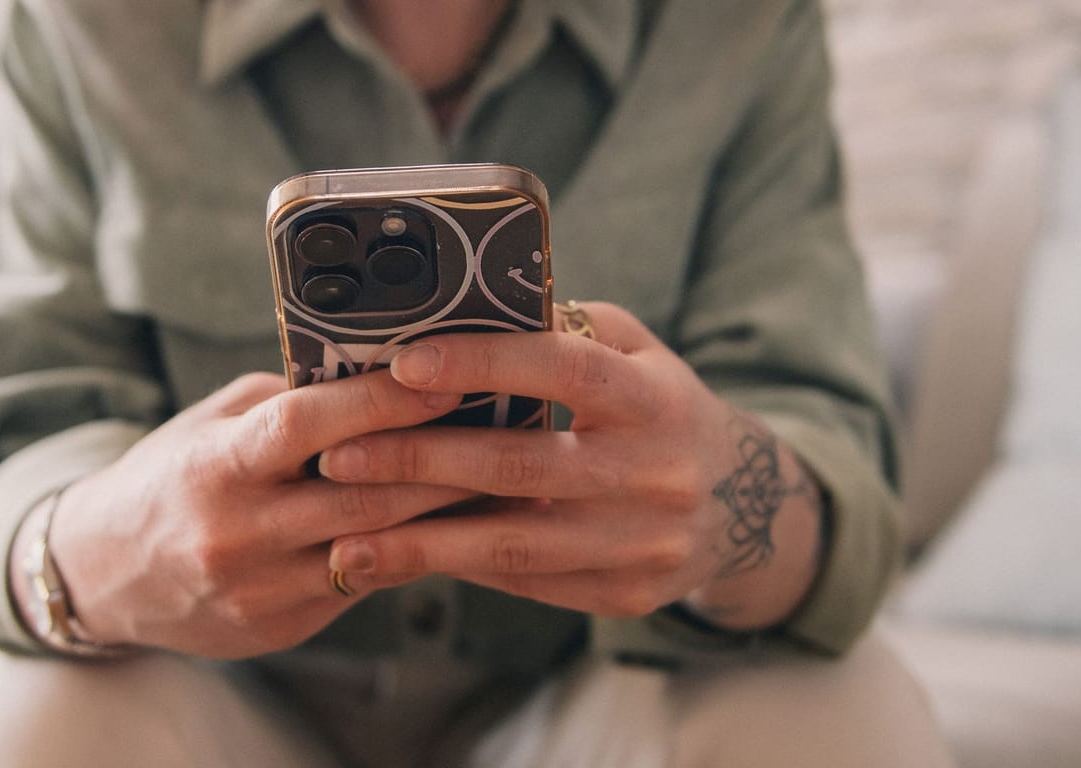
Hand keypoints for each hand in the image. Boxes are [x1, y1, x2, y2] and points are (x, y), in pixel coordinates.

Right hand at [36, 370, 474, 658]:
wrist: (103, 573)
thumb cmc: (172, 477)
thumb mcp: (212, 424)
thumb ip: (285, 403)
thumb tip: (376, 373)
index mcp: (215, 465)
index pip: (307, 426)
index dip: (381, 401)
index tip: (448, 376)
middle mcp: (236, 530)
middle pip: (360, 496)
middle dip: (442, 462)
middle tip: (507, 432)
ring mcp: (259, 587)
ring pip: (374, 547)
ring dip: (445, 514)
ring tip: (504, 481)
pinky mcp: (279, 625)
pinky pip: (361, 585)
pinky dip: (410, 552)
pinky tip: (455, 527)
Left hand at [319, 303, 824, 629]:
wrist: (740, 505)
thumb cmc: (656, 408)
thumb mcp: (635, 353)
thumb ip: (564, 332)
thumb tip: (460, 310)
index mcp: (654, 397)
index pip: (565, 369)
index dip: (484, 362)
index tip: (403, 364)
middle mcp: (655, 473)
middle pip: (524, 467)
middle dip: (422, 462)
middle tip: (340, 457)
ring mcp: (642, 543)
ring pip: (516, 545)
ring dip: (422, 540)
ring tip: (346, 535)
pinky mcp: (625, 594)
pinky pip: (527, 584)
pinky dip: (459, 569)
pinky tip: (400, 559)